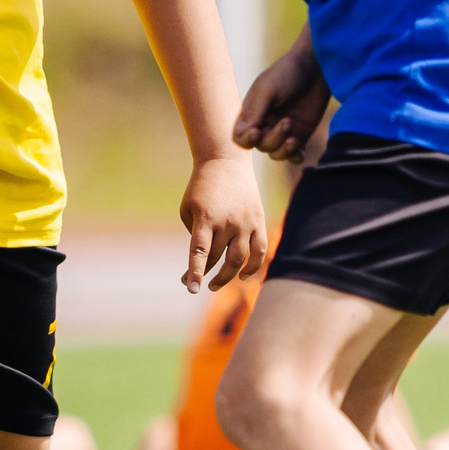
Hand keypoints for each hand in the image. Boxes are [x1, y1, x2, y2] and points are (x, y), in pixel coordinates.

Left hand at [178, 155, 266, 291]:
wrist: (226, 162)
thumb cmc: (201, 188)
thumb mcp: (188, 208)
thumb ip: (194, 235)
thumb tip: (204, 261)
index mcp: (205, 217)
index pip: (200, 251)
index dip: (195, 271)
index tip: (191, 287)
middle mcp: (227, 222)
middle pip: (217, 257)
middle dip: (204, 273)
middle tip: (193, 282)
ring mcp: (245, 222)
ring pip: (239, 259)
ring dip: (227, 276)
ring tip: (214, 285)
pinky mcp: (258, 221)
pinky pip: (260, 250)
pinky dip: (254, 266)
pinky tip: (243, 276)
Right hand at [233, 41, 330, 163]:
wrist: (317, 67)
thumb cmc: (288, 73)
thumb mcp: (268, 89)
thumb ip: (255, 111)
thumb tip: (242, 134)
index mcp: (252, 112)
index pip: (240, 137)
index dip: (247, 139)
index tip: (257, 131)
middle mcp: (265, 123)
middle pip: (260, 145)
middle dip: (272, 138)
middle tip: (287, 121)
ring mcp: (283, 131)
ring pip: (275, 153)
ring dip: (283, 150)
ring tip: (295, 137)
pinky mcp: (301, 134)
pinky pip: (294, 155)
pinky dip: (295, 156)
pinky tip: (300, 150)